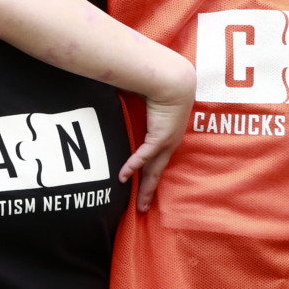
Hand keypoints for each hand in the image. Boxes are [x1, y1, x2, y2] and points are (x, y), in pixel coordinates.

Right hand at [120, 62, 192, 210]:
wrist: (173, 80)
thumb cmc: (160, 87)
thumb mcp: (146, 102)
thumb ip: (132, 106)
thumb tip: (115, 101)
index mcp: (168, 136)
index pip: (157, 161)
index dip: (150, 176)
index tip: (145, 189)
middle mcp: (169, 143)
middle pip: (157, 172)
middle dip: (150, 192)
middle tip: (143, 208)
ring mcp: (166, 142)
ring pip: (153, 171)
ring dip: (146, 189)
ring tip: (140, 206)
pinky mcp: (160, 137)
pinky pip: (143, 156)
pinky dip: (133, 167)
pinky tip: (123, 178)